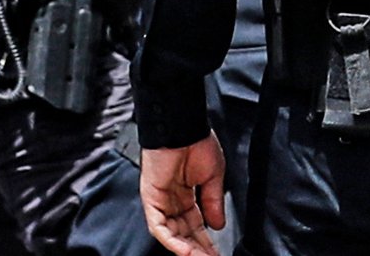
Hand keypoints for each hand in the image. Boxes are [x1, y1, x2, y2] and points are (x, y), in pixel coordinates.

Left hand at [141, 136, 226, 255]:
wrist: (184, 126)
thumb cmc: (197, 142)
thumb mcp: (214, 177)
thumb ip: (214, 202)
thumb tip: (218, 225)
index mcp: (186, 195)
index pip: (196, 225)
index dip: (206, 241)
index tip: (217, 252)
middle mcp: (172, 201)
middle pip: (183, 234)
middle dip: (198, 248)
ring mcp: (160, 201)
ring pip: (170, 234)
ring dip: (186, 248)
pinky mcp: (150, 199)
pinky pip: (158, 226)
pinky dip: (171, 240)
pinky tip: (185, 250)